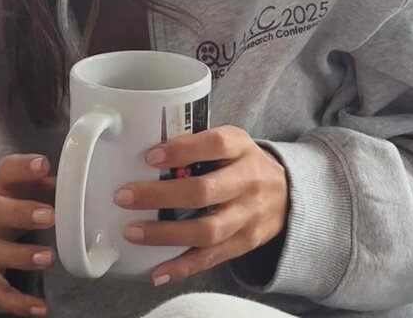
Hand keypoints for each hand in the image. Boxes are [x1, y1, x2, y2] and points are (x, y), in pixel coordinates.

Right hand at [0, 153, 55, 316]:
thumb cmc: (6, 201)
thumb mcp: (21, 187)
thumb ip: (46, 185)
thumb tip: (76, 187)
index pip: (8, 171)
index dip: (24, 167)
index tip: (43, 165)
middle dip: (21, 214)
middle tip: (50, 216)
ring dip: (21, 256)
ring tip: (48, 257)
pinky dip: (16, 303)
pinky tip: (39, 307)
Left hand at [113, 125, 288, 286]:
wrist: (288, 193)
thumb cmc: (244, 162)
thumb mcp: (232, 141)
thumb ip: (199, 144)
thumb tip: (149, 153)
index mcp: (242, 147)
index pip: (214, 144)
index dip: (181, 149)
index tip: (150, 157)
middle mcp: (248, 181)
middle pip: (204, 191)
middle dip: (160, 196)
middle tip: (125, 196)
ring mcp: (248, 215)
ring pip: (206, 230)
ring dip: (165, 234)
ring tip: (133, 231)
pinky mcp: (245, 243)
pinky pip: (211, 258)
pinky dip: (183, 267)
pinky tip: (158, 271)